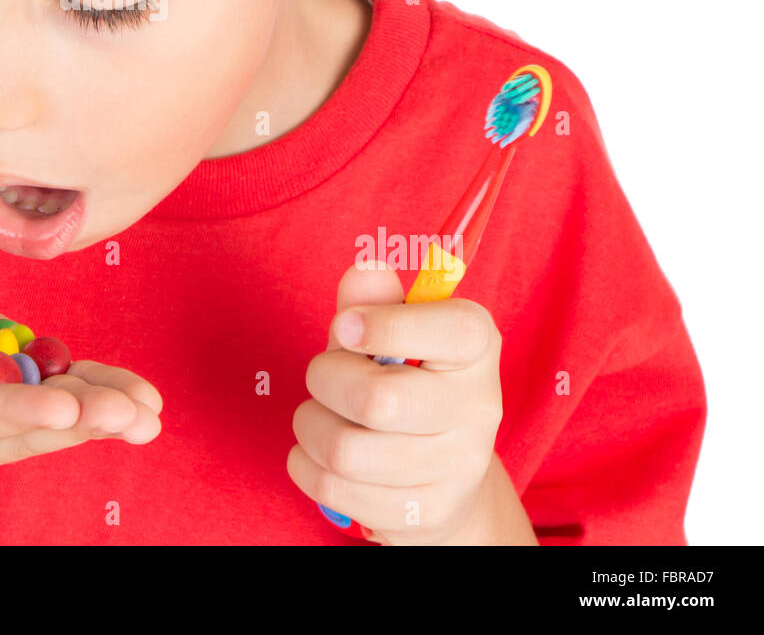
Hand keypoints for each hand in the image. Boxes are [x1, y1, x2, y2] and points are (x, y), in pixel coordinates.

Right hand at [0, 273, 162, 470]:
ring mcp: (1, 417)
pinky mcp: (24, 391)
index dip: (18, 412)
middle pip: (27, 429)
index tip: (62, 411)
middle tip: (130, 415)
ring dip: (105, 413)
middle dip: (81, 420)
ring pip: (57, 419)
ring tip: (150, 413)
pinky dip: (104, 389)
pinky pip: (69, 391)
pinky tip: (145, 398)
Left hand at [287, 261, 502, 544]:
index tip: (345, 326)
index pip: (453, 332)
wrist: (441, 475)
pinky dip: (305, 464)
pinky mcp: (426, 515)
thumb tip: (364, 270)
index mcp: (477, 347)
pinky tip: (319, 453)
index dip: (386, 325)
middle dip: (324, 379)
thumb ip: (373, 298)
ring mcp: (458, 469)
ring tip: (318, 416)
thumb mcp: (390, 332)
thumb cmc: (403, 381)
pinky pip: (333, 488)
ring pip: (345, 450)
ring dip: (309, 425)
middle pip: (377, 399)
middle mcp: (480, 408)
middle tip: (323, 375)